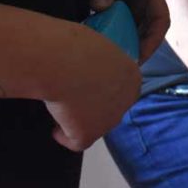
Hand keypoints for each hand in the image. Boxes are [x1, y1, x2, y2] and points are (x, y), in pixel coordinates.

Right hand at [44, 26, 140, 150]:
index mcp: (132, 77)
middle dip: (94, 107)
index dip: (101, 89)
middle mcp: (127, 101)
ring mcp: (109, 120)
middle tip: (73, 99)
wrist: (64, 62)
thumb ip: (100, 58)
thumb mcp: (96, 46)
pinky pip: (75, 142)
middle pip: (110, 108)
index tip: (85, 85)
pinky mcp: (89, 135)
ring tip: (61, 111)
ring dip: (80, 121)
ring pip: (94, 126)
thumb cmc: (77, 46)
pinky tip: (54, 129)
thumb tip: (89, 58)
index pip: (119, 88)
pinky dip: (63, 136)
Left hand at [92, 0, 170, 63]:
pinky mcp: (115, 3)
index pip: (161, 21)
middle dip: (136, 48)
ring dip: (122, 42)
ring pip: (131, 29)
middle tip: (119, 66)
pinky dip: (110, 34)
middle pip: (146, 30)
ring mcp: (129, 1)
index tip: (137, 58)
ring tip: (108, 58)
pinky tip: (97, 43)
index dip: (152, 42)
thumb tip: (100, 7)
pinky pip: (117, 23)